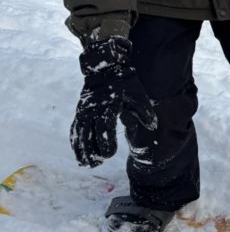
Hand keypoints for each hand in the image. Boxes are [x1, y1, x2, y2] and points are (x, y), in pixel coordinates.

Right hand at [71, 37, 156, 167]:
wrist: (104, 68)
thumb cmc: (124, 82)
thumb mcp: (138, 93)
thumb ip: (145, 110)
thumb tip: (153, 126)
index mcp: (107, 106)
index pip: (104, 129)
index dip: (105, 143)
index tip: (110, 154)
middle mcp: (92, 110)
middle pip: (88, 136)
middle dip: (92, 152)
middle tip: (98, 164)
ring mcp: (83, 111)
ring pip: (79, 135)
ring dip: (81, 151)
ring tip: (87, 164)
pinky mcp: (79, 112)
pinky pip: (74, 130)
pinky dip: (75, 142)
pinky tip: (78, 153)